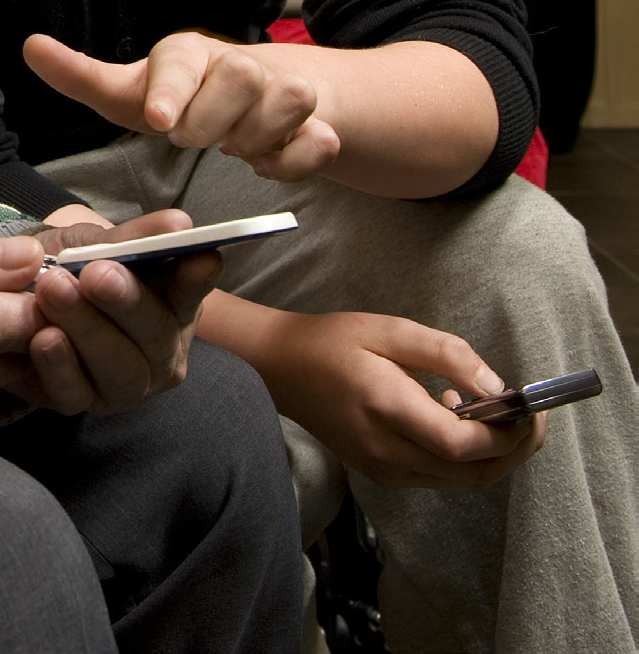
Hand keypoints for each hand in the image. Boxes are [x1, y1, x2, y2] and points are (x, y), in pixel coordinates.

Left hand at [16, 208, 222, 415]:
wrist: (16, 298)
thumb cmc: (70, 267)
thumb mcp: (97, 244)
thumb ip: (134, 238)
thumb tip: (180, 223)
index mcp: (173, 305)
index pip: (191, 292)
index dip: (194, 279)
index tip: (199, 260)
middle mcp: (160, 351)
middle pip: (156, 333)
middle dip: (126, 301)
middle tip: (96, 273)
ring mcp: (125, 383)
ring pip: (120, 367)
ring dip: (86, 328)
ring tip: (53, 290)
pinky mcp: (82, 403)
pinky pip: (74, 392)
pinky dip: (59, 365)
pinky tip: (42, 337)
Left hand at [25, 31, 340, 180]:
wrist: (255, 102)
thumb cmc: (180, 98)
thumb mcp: (129, 93)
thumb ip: (82, 76)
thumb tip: (30, 46)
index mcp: (188, 52)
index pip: (182, 60)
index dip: (171, 90)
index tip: (158, 121)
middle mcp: (240, 62)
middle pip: (243, 75)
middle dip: (214, 118)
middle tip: (192, 136)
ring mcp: (284, 89)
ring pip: (290, 100)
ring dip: (258, 135)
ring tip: (234, 147)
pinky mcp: (317, 122)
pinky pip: (320, 141)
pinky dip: (297, 160)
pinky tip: (268, 164)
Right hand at [255, 308, 545, 488]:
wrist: (280, 368)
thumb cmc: (330, 342)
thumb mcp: (390, 330)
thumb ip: (447, 354)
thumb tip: (497, 387)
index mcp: (385, 409)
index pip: (463, 444)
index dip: (506, 434)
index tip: (528, 408)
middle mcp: (385, 451)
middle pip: (472, 473)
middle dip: (513, 450)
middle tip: (531, 419)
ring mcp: (382, 469)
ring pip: (461, 481)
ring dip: (493, 457)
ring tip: (500, 418)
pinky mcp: (381, 473)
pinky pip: (440, 478)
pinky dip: (465, 459)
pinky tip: (456, 421)